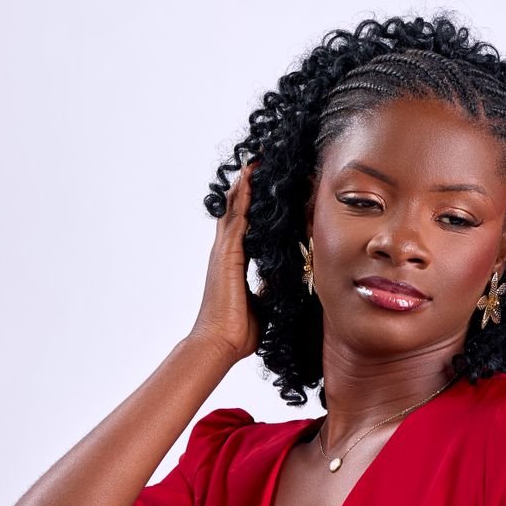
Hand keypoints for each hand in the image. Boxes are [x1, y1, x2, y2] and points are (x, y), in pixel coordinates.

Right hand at [188, 157, 262, 362]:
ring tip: (255, 162)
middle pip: (236, 211)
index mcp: (234, 263)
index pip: (246, 227)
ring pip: (235, 209)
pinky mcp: (228, 255)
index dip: (253, 206)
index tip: (265, 189)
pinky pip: (237, 218)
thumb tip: (285, 280)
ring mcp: (225, 252)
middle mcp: (226, 253)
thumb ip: (270, 287)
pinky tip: (250, 179)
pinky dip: (243, 197)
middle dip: (248, 188)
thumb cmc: (239, 331)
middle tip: (259, 163)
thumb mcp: (264, 303)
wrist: (220, 343)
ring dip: (246, 185)